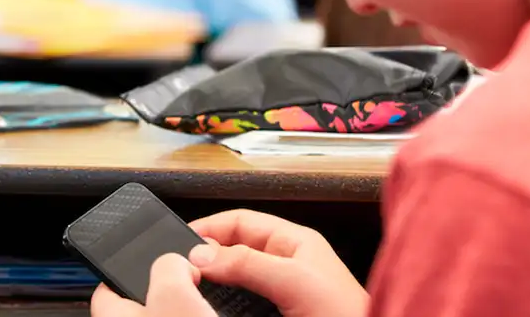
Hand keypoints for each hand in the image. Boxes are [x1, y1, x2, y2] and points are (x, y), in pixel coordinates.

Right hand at [89, 210, 366, 316]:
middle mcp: (289, 264)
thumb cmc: (349, 316)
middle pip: (236, 249)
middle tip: (180, 267)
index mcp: (296, 243)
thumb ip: (249, 264)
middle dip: (207, 255)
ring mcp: (285, 292)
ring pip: (238, 278)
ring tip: (192, 286)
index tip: (180, 241)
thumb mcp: (295, 281)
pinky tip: (213, 308)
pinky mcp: (280, 316)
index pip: (242, 221)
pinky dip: (226, 303)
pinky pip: (244, 303)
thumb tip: (203, 253)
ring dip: (215, 281)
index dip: (210, 227)